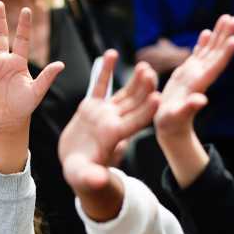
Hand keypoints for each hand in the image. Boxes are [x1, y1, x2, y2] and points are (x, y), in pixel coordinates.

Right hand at [0, 1, 64, 132]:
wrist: (9, 120)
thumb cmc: (25, 106)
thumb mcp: (36, 91)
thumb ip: (47, 77)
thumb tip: (61, 64)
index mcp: (17, 62)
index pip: (21, 39)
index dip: (24, 25)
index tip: (27, 9)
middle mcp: (2, 61)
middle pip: (0, 36)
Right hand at [58, 50, 158, 193]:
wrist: (76, 165)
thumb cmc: (82, 176)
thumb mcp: (84, 177)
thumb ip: (92, 177)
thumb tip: (99, 180)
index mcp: (114, 137)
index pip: (134, 123)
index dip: (145, 111)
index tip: (157, 98)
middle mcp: (114, 123)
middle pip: (134, 104)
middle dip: (144, 89)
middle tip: (152, 73)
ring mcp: (105, 113)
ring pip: (123, 93)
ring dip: (133, 79)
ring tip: (143, 65)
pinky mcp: (93, 107)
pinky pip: (101, 86)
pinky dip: (105, 71)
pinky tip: (111, 54)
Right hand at [154, 14, 233, 138]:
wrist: (170, 128)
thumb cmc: (171, 125)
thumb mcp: (176, 117)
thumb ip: (189, 108)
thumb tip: (201, 100)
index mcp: (199, 84)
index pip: (215, 66)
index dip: (225, 53)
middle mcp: (200, 77)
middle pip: (216, 54)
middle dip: (225, 36)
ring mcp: (194, 74)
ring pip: (209, 51)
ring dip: (218, 35)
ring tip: (227, 18)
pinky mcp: (186, 75)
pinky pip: (197, 55)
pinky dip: (202, 44)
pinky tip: (206, 33)